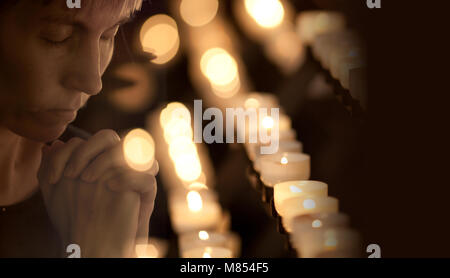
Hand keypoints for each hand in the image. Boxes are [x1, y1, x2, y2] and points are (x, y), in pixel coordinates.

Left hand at [38, 130, 157, 256]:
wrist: (97, 246)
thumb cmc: (79, 220)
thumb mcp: (58, 194)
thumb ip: (52, 168)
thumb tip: (52, 145)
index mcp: (99, 161)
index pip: (89, 139)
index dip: (70, 152)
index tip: (53, 178)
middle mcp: (117, 165)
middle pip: (111, 137)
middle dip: (89, 150)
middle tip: (73, 175)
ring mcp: (134, 177)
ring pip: (134, 149)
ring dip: (108, 159)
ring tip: (89, 180)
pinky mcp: (146, 195)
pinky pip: (147, 178)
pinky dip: (129, 178)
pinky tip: (110, 187)